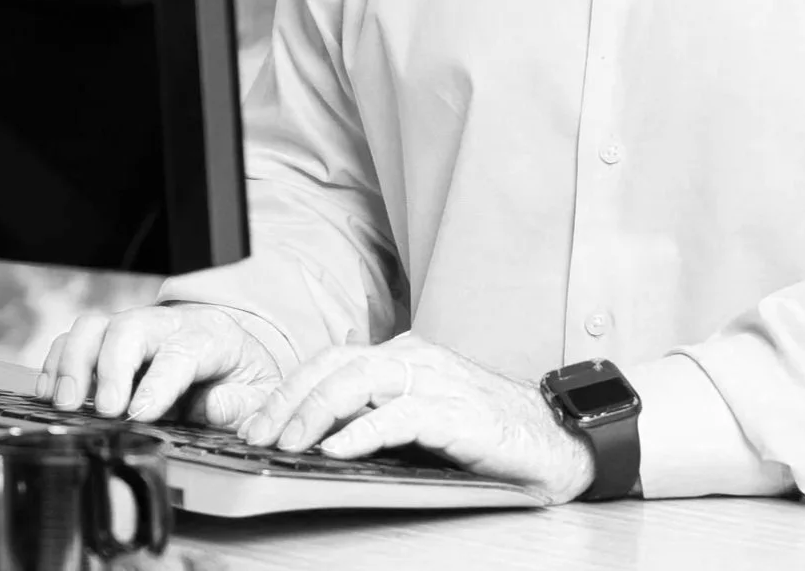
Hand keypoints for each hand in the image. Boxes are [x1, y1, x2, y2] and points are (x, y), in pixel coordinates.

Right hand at [36, 302, 284, 425]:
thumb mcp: (260, 391)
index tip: (139, 413)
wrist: (233, 347)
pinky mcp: (107, 341)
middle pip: (129, 328)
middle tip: (104, 409)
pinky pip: (72, 341)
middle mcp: (166, 326)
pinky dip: (56, 365)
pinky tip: (53, 394)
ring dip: (74, 363)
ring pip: (94, 327)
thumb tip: (210, 407)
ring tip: (67, 403)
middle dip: (110, 368)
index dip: (158, 383)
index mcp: (209, 337)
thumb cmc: (242, 373)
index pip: (180, 353)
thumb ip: (240, 403)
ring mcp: (133, 330)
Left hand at [236, 334, 595, 505]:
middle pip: (335, 365)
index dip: (287, 388)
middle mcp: (416, 359)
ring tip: (288, 442)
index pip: (331, 360)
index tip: (253, 422)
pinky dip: (363, 431)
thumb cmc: (484, 430)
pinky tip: (337, 449)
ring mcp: (437, 381)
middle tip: (256, 435)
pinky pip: (400, 414)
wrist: (551, 439)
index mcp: (403, 356)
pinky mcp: (457, 412)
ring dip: (314, 412)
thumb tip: (314, 433)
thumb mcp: (417, 417)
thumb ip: (372, 414)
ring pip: (359, 381)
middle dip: (287, 400)